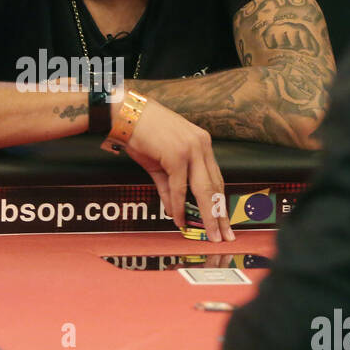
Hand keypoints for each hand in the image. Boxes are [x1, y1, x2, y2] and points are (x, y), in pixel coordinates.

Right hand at [120, 95, 234, 242]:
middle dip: (220, 214)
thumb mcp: (160, 162)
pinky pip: (180, 187)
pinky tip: (180, 219)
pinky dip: (180, 206)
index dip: (220, 202)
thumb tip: (176, 210)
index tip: (224, 220)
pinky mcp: (177, 155)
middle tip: (224, 235)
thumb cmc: (141, 133)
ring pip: (204, 190)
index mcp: (201, 144)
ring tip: (210, 234)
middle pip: (215, 187)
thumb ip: (170, 187)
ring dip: (207, 215)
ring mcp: (190, 149)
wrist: (124, 114)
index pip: (217, 178)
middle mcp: (201, 145)